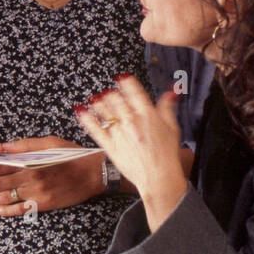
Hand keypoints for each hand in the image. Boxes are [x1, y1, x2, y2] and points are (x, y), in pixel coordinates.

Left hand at [0, 136, 105, 216]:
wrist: (94, 173)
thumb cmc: (72, 155)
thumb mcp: (49, 142)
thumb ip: (24, 145)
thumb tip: (2, 147)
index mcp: (30, 161)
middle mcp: (31, 178)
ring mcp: (37, 193)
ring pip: (7, 199)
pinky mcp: (45, 205)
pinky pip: (21, 210)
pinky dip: (7, 211)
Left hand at [74, 74, 186, 228]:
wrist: (158, 176)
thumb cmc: (166, 155)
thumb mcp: (172, 127)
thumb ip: (168, 107)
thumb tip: (172, 91)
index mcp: (147, 114)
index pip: (133, 91)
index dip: (126, 81)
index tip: (121, 77)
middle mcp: (131, 121)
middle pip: (115, 99)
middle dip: (111, 93)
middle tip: (109, 91)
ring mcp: (119, 133)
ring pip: (103, 111)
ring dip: (98, 102)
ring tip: (95, 98)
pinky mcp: (109, 145)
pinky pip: (94, 128)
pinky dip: (86, 118)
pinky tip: (81, 110)